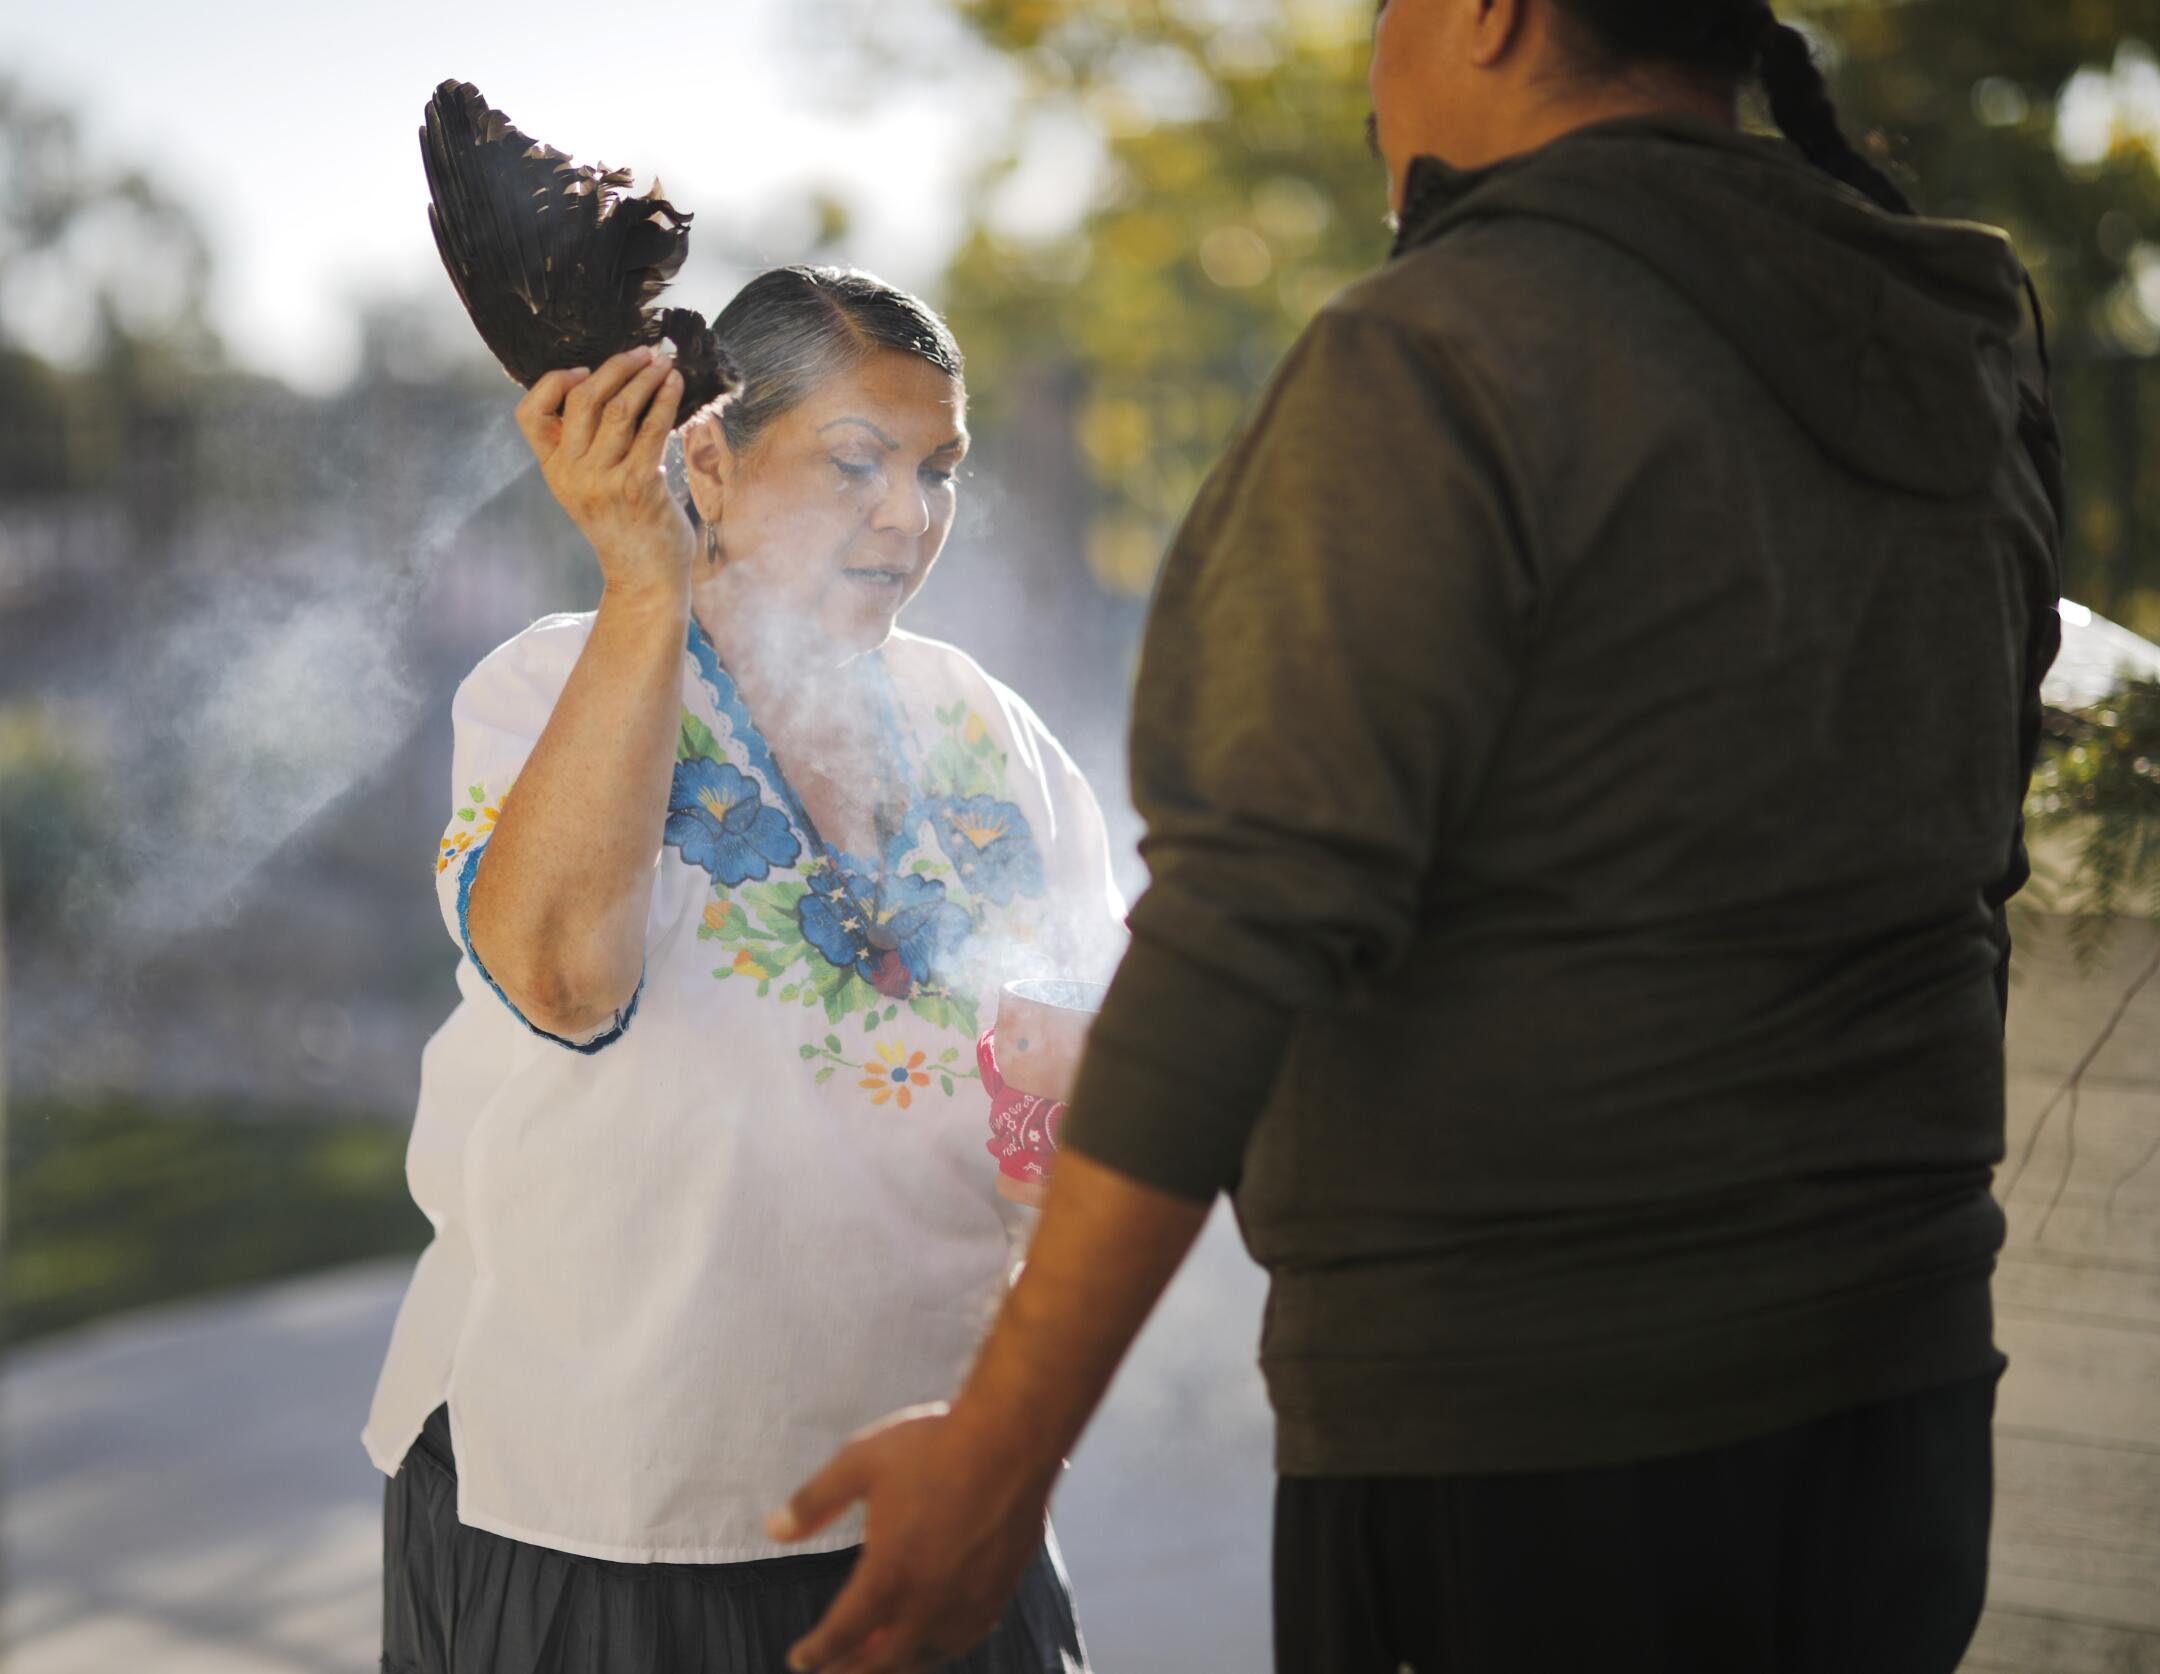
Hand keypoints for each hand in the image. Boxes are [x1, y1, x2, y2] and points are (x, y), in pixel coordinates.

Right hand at [515, 346, 691, 602]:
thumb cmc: (625, 525)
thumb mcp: (590, 487)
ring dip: (645, 379)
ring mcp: (602, 481)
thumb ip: (588, 448)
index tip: (583, 369)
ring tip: (664, 363)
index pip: (530, 415)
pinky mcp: (637, 486)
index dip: (552, 383)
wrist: (645, 576)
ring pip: (619, 410)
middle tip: (643, 351)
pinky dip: (665, 402)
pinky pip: (651, 430)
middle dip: (616, 368)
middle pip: (582, 400)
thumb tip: (611, 390)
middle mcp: (571, 474)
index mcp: (554, 470)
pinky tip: (676, 386)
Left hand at [770, 1403, 1060, 1673]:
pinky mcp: (998, 1593)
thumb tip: (772, 1530)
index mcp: (888, 1575)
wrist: (1011, 1438)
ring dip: (893, 1663)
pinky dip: (935, 1649)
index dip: (816, 1652)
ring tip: (875, 1661)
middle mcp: (928, 1601)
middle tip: (830, 1671)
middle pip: (882, 1660)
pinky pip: (961, 1640)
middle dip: (849, 1670)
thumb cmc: (932, 1446)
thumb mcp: (860, 1462)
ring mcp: (967, 1602)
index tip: (799, 1658)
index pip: (842, 1634)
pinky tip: (928, 1640)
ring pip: (923, 1655)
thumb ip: (814, 1502)